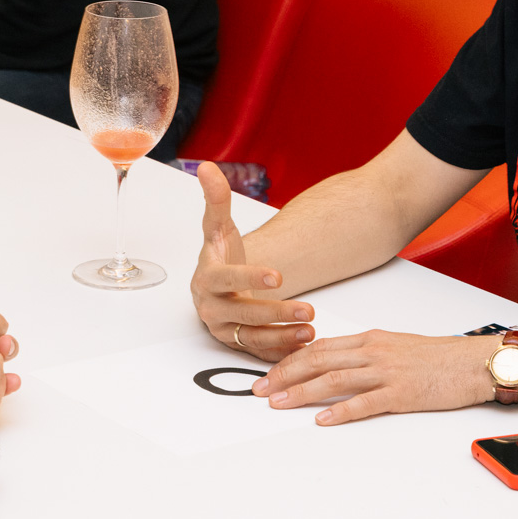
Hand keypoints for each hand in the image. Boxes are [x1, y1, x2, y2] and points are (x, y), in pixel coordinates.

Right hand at [191, 162, 312, 360]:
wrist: (217, 286)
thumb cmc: (220, 257)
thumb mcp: (218, 229)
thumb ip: (216, 200)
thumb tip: (206, 166)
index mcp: (207, 279)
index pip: (228, 280)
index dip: (251, 278)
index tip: (278, 276)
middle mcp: (212, 308)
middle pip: (245, 314)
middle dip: (278, 313)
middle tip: (309, 311)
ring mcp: (224, 329)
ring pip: (254, 338)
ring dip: (283, 336)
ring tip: (311, 331)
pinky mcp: (237, 344)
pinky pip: (259, 352)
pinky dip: (281, 351)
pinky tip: (303, 345)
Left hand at [251, 330, 496, 424]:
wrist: (473, 362)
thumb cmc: (439, 357)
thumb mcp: (396, 347)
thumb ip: (366, 355)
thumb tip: (337, 365)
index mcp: (370, 339)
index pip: (319, 347)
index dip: (289, 360)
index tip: (268, 374)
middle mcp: (373, 351)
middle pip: (318, 359)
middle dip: (284, 374)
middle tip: (260, 390)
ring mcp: (387, 371)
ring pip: (334, 378)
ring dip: (301, 391)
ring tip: (278, 403)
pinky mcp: (402, 392)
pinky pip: (364, 402)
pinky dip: (340, 411)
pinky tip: (322, 419)